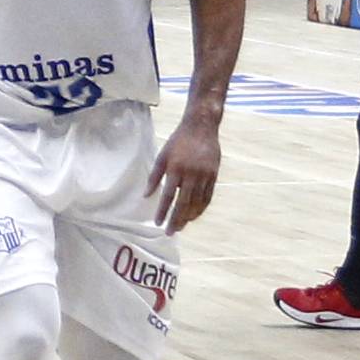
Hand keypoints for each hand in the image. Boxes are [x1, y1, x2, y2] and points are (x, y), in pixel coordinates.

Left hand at [154, 109, 222, 234]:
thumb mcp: (162, 155)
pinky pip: (207, 197)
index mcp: (175, 168)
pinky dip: (201, 208)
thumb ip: (154, 176)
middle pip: (183, 203)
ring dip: (189, 217)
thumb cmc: (178, 141)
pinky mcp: (213, 175)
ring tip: (181, 226)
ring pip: (197, 203)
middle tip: (170, 232)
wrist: (201, 127)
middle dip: (176, 220)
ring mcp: (204, 175)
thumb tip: (146, 195)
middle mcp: (191, 174)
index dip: (163, 211)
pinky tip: (194, 216)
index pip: (168, 196)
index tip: (158, 223)